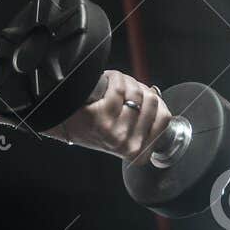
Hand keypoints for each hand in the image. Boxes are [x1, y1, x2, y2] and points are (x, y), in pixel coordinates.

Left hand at [57, 70, 172, 162]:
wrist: (66, 123)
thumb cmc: (94, 125)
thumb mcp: (125, 132)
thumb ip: (144, 121)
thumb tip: (155, 95)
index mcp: (138, 151)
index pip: (164, 117)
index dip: (155, 100)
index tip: (144, 97)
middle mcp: (128, 145)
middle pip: (152, 101)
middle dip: (141, 88)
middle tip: (126, 89)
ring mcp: (116, 133)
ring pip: (136, 93)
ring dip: (127, 81)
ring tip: (116, 85)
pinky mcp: (102, 118)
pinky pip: (120, 89)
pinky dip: (115, 78)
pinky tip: (108, 81)